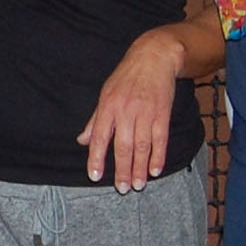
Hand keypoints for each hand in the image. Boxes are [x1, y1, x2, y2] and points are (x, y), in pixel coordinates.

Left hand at [78, 29, 187, 192]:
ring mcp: (146, 113)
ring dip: (141, 167)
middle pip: (123, 146)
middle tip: (123, 188)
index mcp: (108, 106)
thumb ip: (95, 120)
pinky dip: (158, 156)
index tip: (95, 176)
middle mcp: (126, 111)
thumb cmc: (126, 77)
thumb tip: (82, 141)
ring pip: (142, 146)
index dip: (97, 158)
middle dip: (123, 169)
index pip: (100, 137)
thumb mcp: (105, 94)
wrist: (154, 57)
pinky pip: (160, 139)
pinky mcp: (162, 113)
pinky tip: (155, 170)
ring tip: (139, 184)